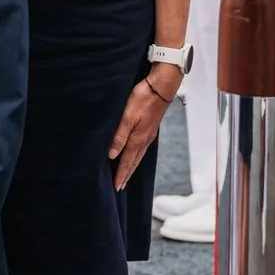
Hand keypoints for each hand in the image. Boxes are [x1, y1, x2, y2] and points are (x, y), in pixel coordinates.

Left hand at [109, 73, 176, 190]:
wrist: (161, 87)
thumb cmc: (143, 99)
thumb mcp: (127, 117)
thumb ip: (119, 136)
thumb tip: (112, 155)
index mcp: (138, 139)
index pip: (126, 161)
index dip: (121, 174)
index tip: (116, 187)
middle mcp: (145, 139)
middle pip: (134, 162)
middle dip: (126, 174)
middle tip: (120, 186)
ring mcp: (149, 134)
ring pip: (138, 155)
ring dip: (131, 166)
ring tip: (126, 174)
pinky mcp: (151, 127)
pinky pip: (142, 147)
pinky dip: (136, 156)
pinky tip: (135, 154)